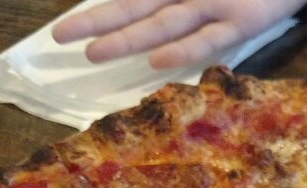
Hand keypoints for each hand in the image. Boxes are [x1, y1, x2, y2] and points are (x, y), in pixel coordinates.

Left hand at [52, 0, 306, 69]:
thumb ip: (193, 14)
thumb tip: (157, 36)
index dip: (100, 10)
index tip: (65, 28)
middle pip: (137, 6)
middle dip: (98, 21)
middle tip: (60, 37)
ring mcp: (218, 3)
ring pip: (164, 22)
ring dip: (128, 37)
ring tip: (94, 53)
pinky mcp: (246, 19)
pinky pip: (211, 38)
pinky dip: (185, 49)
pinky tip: (157, 62)